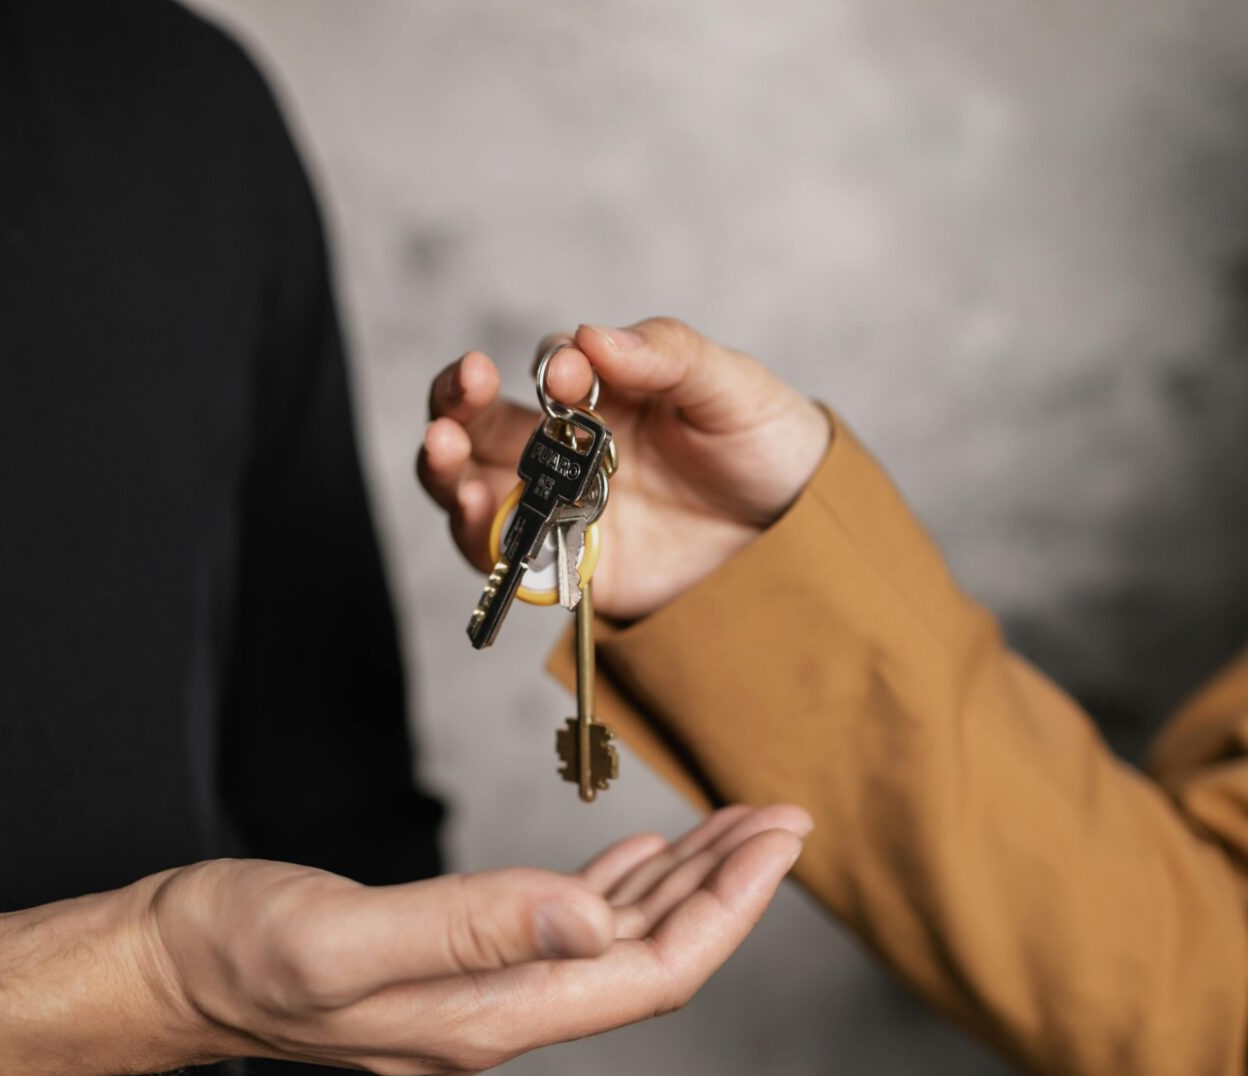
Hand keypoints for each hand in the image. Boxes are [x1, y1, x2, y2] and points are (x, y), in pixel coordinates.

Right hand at [144, 804, 809, 1075]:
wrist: (166, 969)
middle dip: (727, 890)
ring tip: (737, 827)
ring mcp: (478, 992)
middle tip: (785, 818)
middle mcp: (498, 1013)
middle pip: (648, 959)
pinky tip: (640, 857)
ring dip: (682, 884)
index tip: (779, 838)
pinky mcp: (453, 962)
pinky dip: (618, 887)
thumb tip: (596, 920)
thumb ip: (470, 926)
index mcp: (488, 1013)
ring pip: (613, 943)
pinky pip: (564, 930)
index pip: (648, 970)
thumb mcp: (344, 936)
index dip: (727, 907)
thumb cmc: (236, 950)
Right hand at [417, 318, 830, 619]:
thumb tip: (593, 335)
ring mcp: (562, 510)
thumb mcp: (731, 387)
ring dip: (447, 467)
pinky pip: (506, 557)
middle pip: (483, 422)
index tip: (572, 375)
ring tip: (443, 450)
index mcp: (604, 393)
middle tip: (464, 386)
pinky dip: (479, 535)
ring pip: (475, 485)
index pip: (551, 368)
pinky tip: (475, 511)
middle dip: (457, 401)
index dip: (551, 366)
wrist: (804, 538)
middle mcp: (567, 449)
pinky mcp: (569, 569)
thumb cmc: (766, 446)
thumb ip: (667, 355)